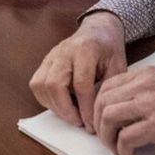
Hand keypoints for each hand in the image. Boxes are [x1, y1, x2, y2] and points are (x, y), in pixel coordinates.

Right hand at [29, 12, 127, 132]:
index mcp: (85, 50)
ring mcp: (51, 56)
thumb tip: (99, 116)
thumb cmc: (108, 49)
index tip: (91, 125)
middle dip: (65, 110)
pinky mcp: (44, 62)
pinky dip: (45, 99)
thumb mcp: (118, 66)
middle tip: (79, 122)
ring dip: (54, 106)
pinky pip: (36, 84)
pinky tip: (61, 104)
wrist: (98, 29)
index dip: (85, 109)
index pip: (81, 84)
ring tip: (70, 115)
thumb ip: (108, 89)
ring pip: (40, 85)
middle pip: (54, 84)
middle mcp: (64, 51)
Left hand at [92, 66, 154, 154]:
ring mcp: (151, 103)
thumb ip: (142, 93)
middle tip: (106, 139)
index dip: (97, 108)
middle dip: (98, 124)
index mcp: (146, 75)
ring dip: (108, 139)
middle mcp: (146, 85)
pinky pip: (125, 138)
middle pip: (102, 101)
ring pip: (108, 117)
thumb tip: (119, 110)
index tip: (101, 122)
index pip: (107, 86)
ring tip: (118, 149)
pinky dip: (123, 151)